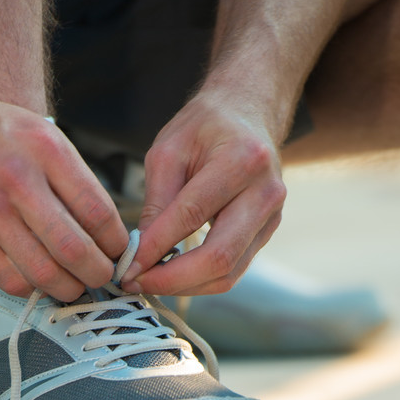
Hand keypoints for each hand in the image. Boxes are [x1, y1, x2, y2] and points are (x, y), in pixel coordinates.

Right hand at [0, 84, 127, 300]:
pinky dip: (31, 287)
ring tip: (75, 285)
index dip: (116, 242)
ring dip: (68, 288)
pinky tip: (37, 280)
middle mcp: (17, 180)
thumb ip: (68, 174)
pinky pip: (8, 278)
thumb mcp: (34, 130)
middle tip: (104, 278)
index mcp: (45, 148)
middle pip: (75, 249)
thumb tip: (103, 226)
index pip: (98, 210)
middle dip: (99, 274)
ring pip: (43, 273)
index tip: (119, 251)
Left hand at [121, 93, 286, 295]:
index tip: (126, 266)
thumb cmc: (204, 127)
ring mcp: (272, 216)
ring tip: (149, 282)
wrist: (247, 113)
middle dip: (172, 279)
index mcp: (242, 160)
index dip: (156, 247)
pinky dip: (199, 280)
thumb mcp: (168, 152)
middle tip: (135, 283)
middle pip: (220, 256)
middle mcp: (266, 192)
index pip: (192, 215)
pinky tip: (171, 275)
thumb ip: (156, 202)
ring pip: (229, 272)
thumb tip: (140, 253)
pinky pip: (233, 268)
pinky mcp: (267, 232)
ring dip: (185, 286)